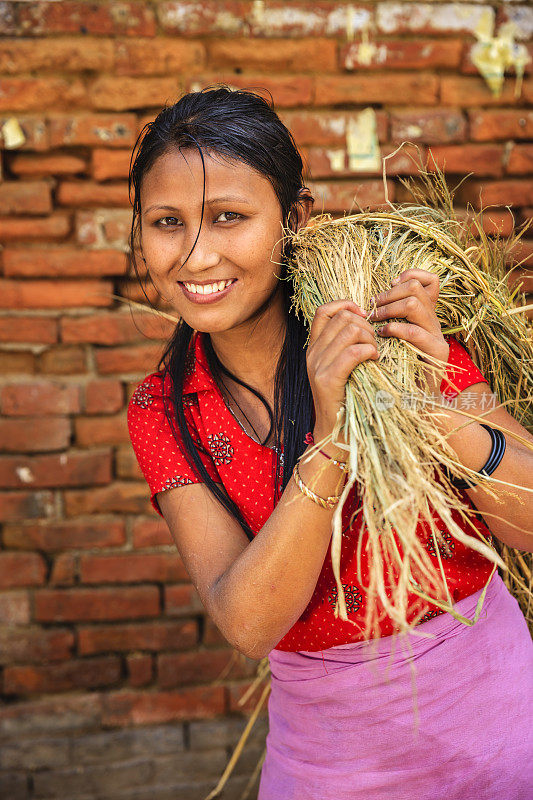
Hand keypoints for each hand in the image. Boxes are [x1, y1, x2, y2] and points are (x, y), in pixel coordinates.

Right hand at [306, 299, 378, 445]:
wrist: (334, 432)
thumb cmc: (346, 398)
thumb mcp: (343, 367)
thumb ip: (347, 346)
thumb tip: (366, 322)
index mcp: (314, 347)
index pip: (324, 310)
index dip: (346, 305)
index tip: (364, 317)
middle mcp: (312, 353)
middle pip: (343, 318)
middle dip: (366, 326)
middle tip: (375, 344)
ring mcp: (317, 366)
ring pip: (351, 331)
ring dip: (371, 339)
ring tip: (375, 354)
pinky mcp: (327, 379)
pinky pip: (353, 352)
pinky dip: (369, 352)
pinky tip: (374, 361)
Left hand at [367, 269, 448, 396]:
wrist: (412, 400)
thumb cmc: (394, 368)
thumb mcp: (390, 337)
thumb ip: (388, 317)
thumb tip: (372, 299)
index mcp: (425, 314)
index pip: (430, 281)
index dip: (411, 275)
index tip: (390, 284)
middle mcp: (434, 321)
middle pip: (416, 288)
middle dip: (389, 294)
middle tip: (373, 306)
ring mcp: (437, 335)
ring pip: (414, 304)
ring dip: (389, 309)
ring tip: (375, 321)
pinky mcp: (437, 352)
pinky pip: (416, 332)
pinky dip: (396, 329)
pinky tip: (383, 335)